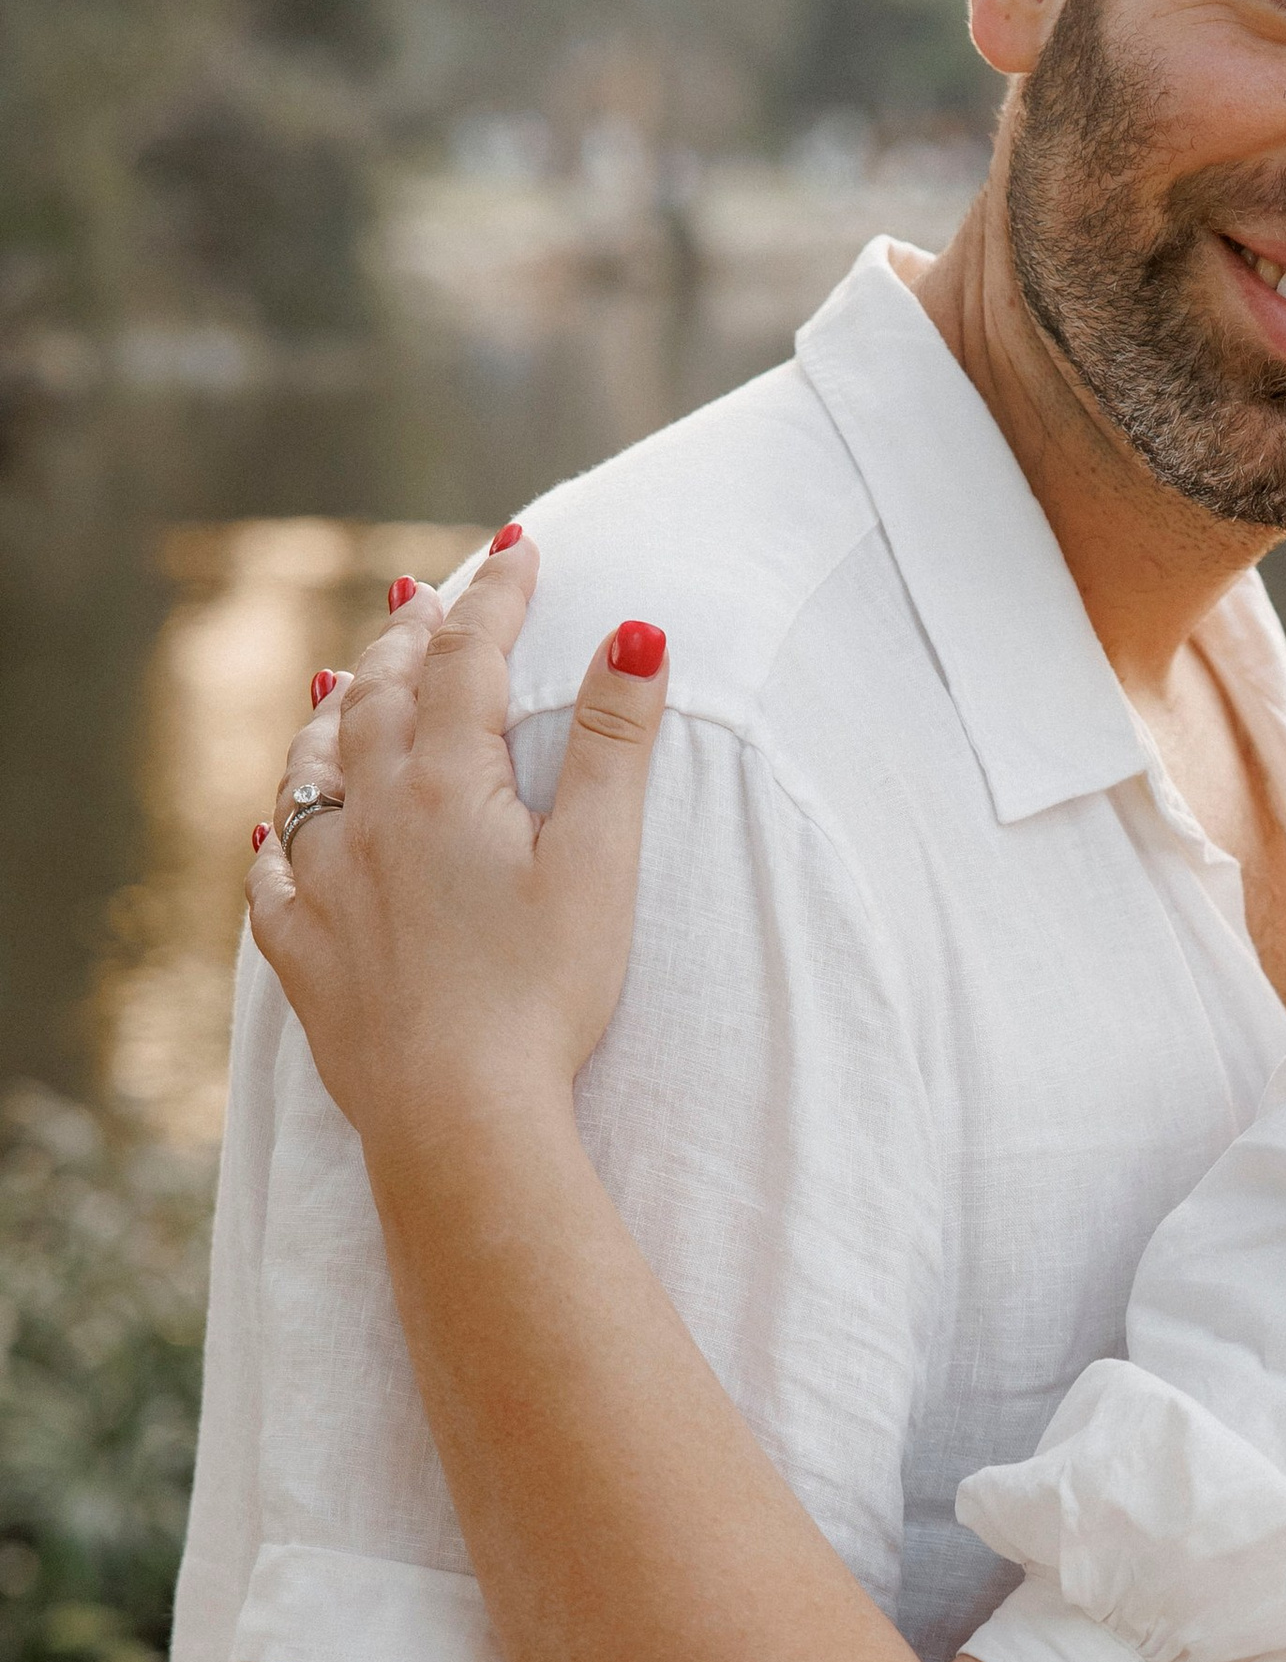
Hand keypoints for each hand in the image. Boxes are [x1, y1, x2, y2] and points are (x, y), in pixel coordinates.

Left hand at [248, 544, 669, 1155]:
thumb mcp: (598, 862)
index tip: (518, 549)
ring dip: (334, 711)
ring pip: (313, 766)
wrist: (455, 1112)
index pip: (468, 657)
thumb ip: (613, 743)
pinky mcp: (303, 951)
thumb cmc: (541, 994)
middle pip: (378, 694)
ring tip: (341, 677)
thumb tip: (638, 633)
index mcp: (445, 781)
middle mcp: (368, 814)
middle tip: (425, 595)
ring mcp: (323, 882)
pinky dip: (278, 828)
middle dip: (408, 635)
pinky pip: (271, 870)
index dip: (496, 595)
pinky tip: (277, 824)